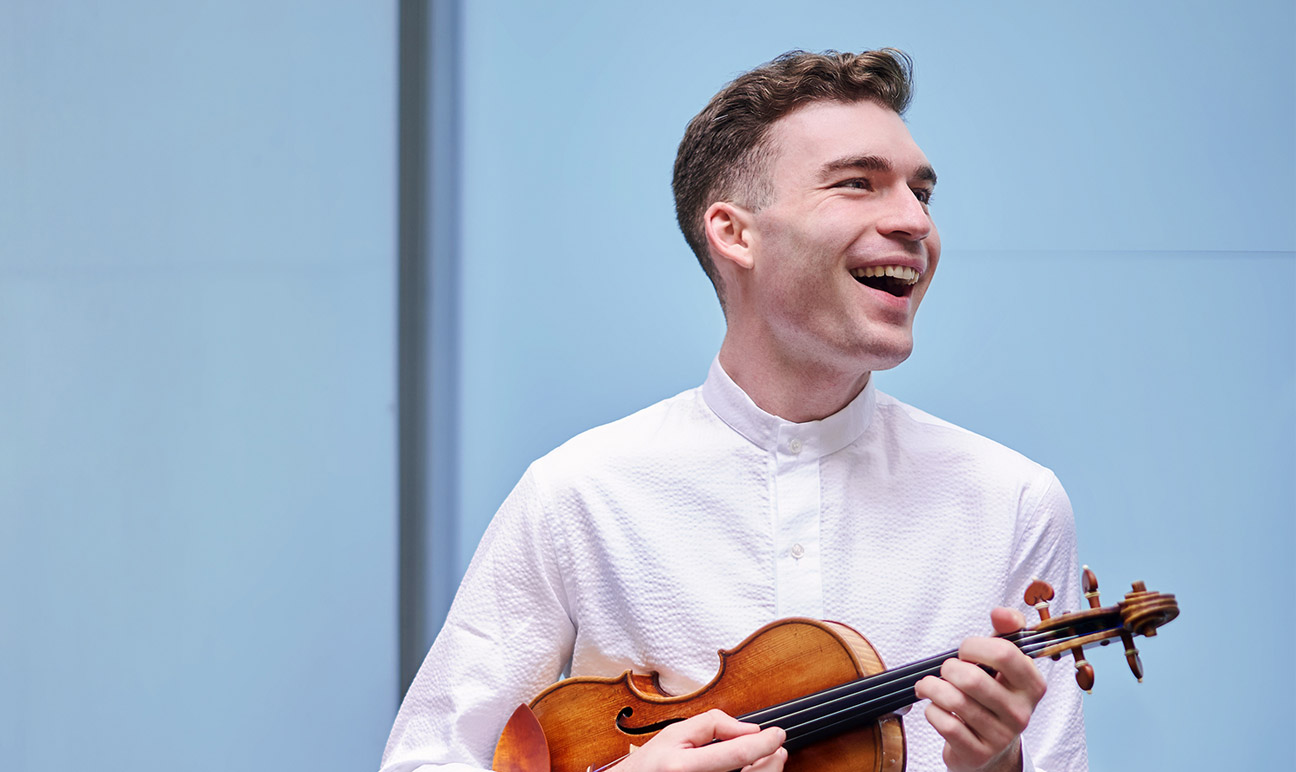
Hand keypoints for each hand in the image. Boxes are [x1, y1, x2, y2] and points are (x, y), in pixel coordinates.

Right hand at [610, 709, 786, 771]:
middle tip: (778, 747)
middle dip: (771, 761)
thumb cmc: (650, 766)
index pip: (736, 752)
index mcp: (684, 766)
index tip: (777, 734)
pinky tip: (753, 771)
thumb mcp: (674, 733)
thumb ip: (712, 724)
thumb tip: (748, 728)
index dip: (763, 742)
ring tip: (769, 758)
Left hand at [913, 607, 1045, 771]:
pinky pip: (944, 723)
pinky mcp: (978, 753)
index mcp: (1032, 685)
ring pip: (954, 701)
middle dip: (949, 668)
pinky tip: (935, 707)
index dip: (975, 645)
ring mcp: (1001, 735)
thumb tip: (1001, 612)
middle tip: (947, 670)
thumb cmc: (995, 697)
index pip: (1004, 653)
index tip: (966, 651)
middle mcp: (1021, 712)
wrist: (993, 750)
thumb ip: (1006, 631)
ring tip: (931, 686)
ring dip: (933, 687)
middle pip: (972, 678)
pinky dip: (931, 710)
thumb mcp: (1005, 664)